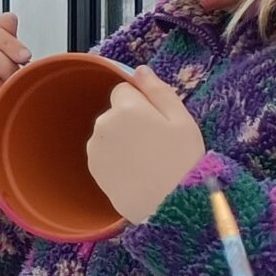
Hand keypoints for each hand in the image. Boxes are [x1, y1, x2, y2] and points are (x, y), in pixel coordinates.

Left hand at [84, 66, 205, 222]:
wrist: (170, 205)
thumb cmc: (183, 160)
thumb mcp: (181, 120)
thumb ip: (157, 90)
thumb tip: (139, 69)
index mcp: (126, 108)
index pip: (124, 89)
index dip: (142, 102)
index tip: (158, 120)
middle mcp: (103, 124)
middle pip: (116, 111)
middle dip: (131, 120)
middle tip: (156, 143)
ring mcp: (95, 147)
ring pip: (109, 132)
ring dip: (122, 139)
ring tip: (147, 159)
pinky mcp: (93, 167)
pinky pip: (105, 152)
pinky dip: (116, 157)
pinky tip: (135, 171)